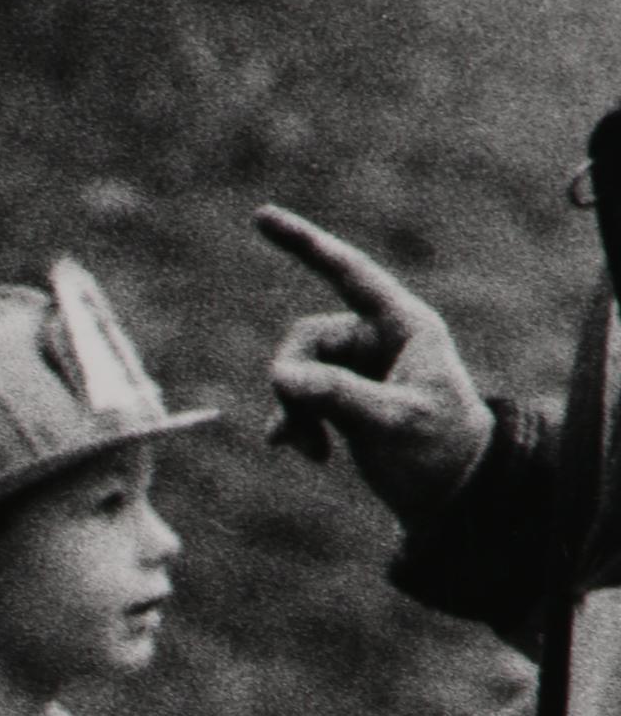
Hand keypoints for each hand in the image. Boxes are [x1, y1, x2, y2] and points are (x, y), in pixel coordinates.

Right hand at [256, 205, 494, 516]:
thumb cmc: (438, 453)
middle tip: (300, 430)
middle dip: (293, 381)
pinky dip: (294, 423)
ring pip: (297, 370)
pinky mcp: (343, 398)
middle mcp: (379, 339)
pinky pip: (298, 397)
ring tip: (312, 452)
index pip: (350, 273)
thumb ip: (337, 395)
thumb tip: (280, 377)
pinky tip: (301, 452)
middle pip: (307, 337)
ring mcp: (359, 368)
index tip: (262, 217)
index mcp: (405, 326)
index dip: (306, 245)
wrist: (454, 498)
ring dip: (294, 410)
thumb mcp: (391, 422)